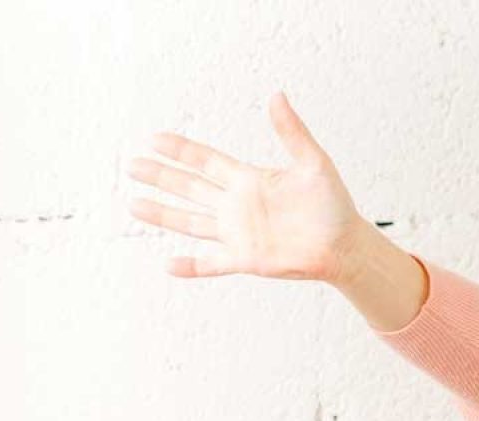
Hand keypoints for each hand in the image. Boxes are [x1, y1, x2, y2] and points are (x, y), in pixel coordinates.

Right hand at [125, 90, 367, 281]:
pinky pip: (213, 263)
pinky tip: (169, 265)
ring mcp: (239, 233)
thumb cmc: (334, 206)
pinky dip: (192, 266)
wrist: (345, 245)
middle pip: (190, 187)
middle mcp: (238, 205)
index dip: (181, 150)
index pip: (206, 161)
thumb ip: (292, 132)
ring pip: (191, 222)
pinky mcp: (247, 259)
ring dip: (163, 214)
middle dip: (161, 176)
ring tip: (134, 205)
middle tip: (132, 165)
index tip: (154, 139)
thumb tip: (277, 96)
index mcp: (250, 180)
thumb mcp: (314, 164)